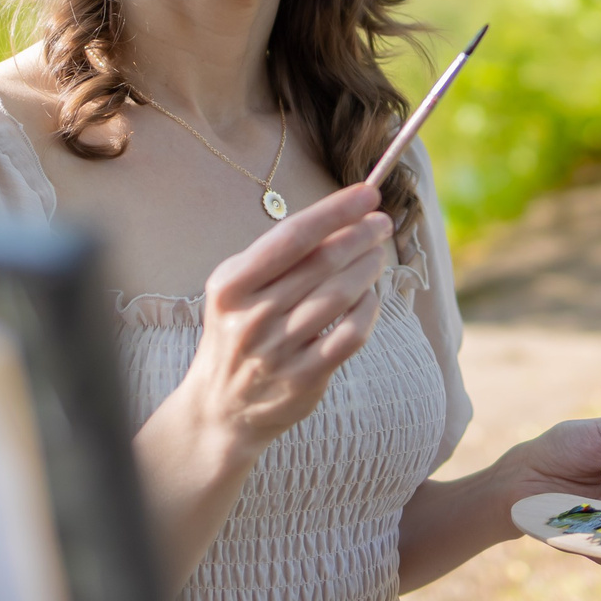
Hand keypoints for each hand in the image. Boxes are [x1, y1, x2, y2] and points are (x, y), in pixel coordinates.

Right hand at [177, 184, 390, 459]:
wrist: (220, 407)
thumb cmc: (239, 331)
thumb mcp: (239, 289)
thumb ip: (278, 257)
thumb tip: (341, 216)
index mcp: (231, 285)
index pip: (293, 236)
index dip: (335, 211)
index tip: (367, 194)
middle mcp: (252, 317)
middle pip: (322, 262)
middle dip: (361, 235)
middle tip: (381, 223)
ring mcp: (278, 350)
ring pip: (341, 295)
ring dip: (368, 268)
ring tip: (377, 256)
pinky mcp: (303, 378)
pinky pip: (350, 334)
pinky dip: (368, 309)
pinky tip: (370, 297)